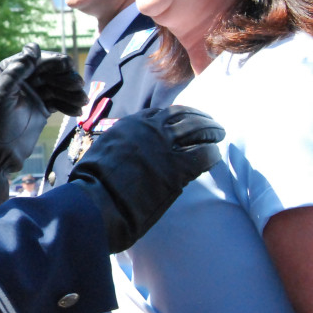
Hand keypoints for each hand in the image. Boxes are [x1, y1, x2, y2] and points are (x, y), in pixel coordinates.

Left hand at [0, 43, 85, 202]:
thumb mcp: (2, 95)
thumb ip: (15, 72)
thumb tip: (33, 48)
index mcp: (10, 70)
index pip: (35, 59)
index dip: (52, 61)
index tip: (65, 67)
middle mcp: (23, 78)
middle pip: (50, 70)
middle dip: (65, 77)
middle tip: (78, 86)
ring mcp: (34, 92)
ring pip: (58, 85)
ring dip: (71, 92)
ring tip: (82, 101)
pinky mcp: (43, 106)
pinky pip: (60, 100)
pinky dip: (69, 104)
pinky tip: (77, 110)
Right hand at [68, 105, 224, 251]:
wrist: (98, 199)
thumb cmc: (93, 181)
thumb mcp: (104, 150)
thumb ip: (120, 144)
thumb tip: (123, 149)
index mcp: (131, 123)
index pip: (162, 113)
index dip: (178, 116)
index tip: (186, 120)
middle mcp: (151, 128)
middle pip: (185, 116)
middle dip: (201, 118)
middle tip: (212, 124)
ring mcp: (166, 145)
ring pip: (199, 130)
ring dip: (211, 131)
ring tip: (219, 135)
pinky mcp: (178, 167)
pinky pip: (204, 154)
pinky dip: (212, 153)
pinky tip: (215, 156)